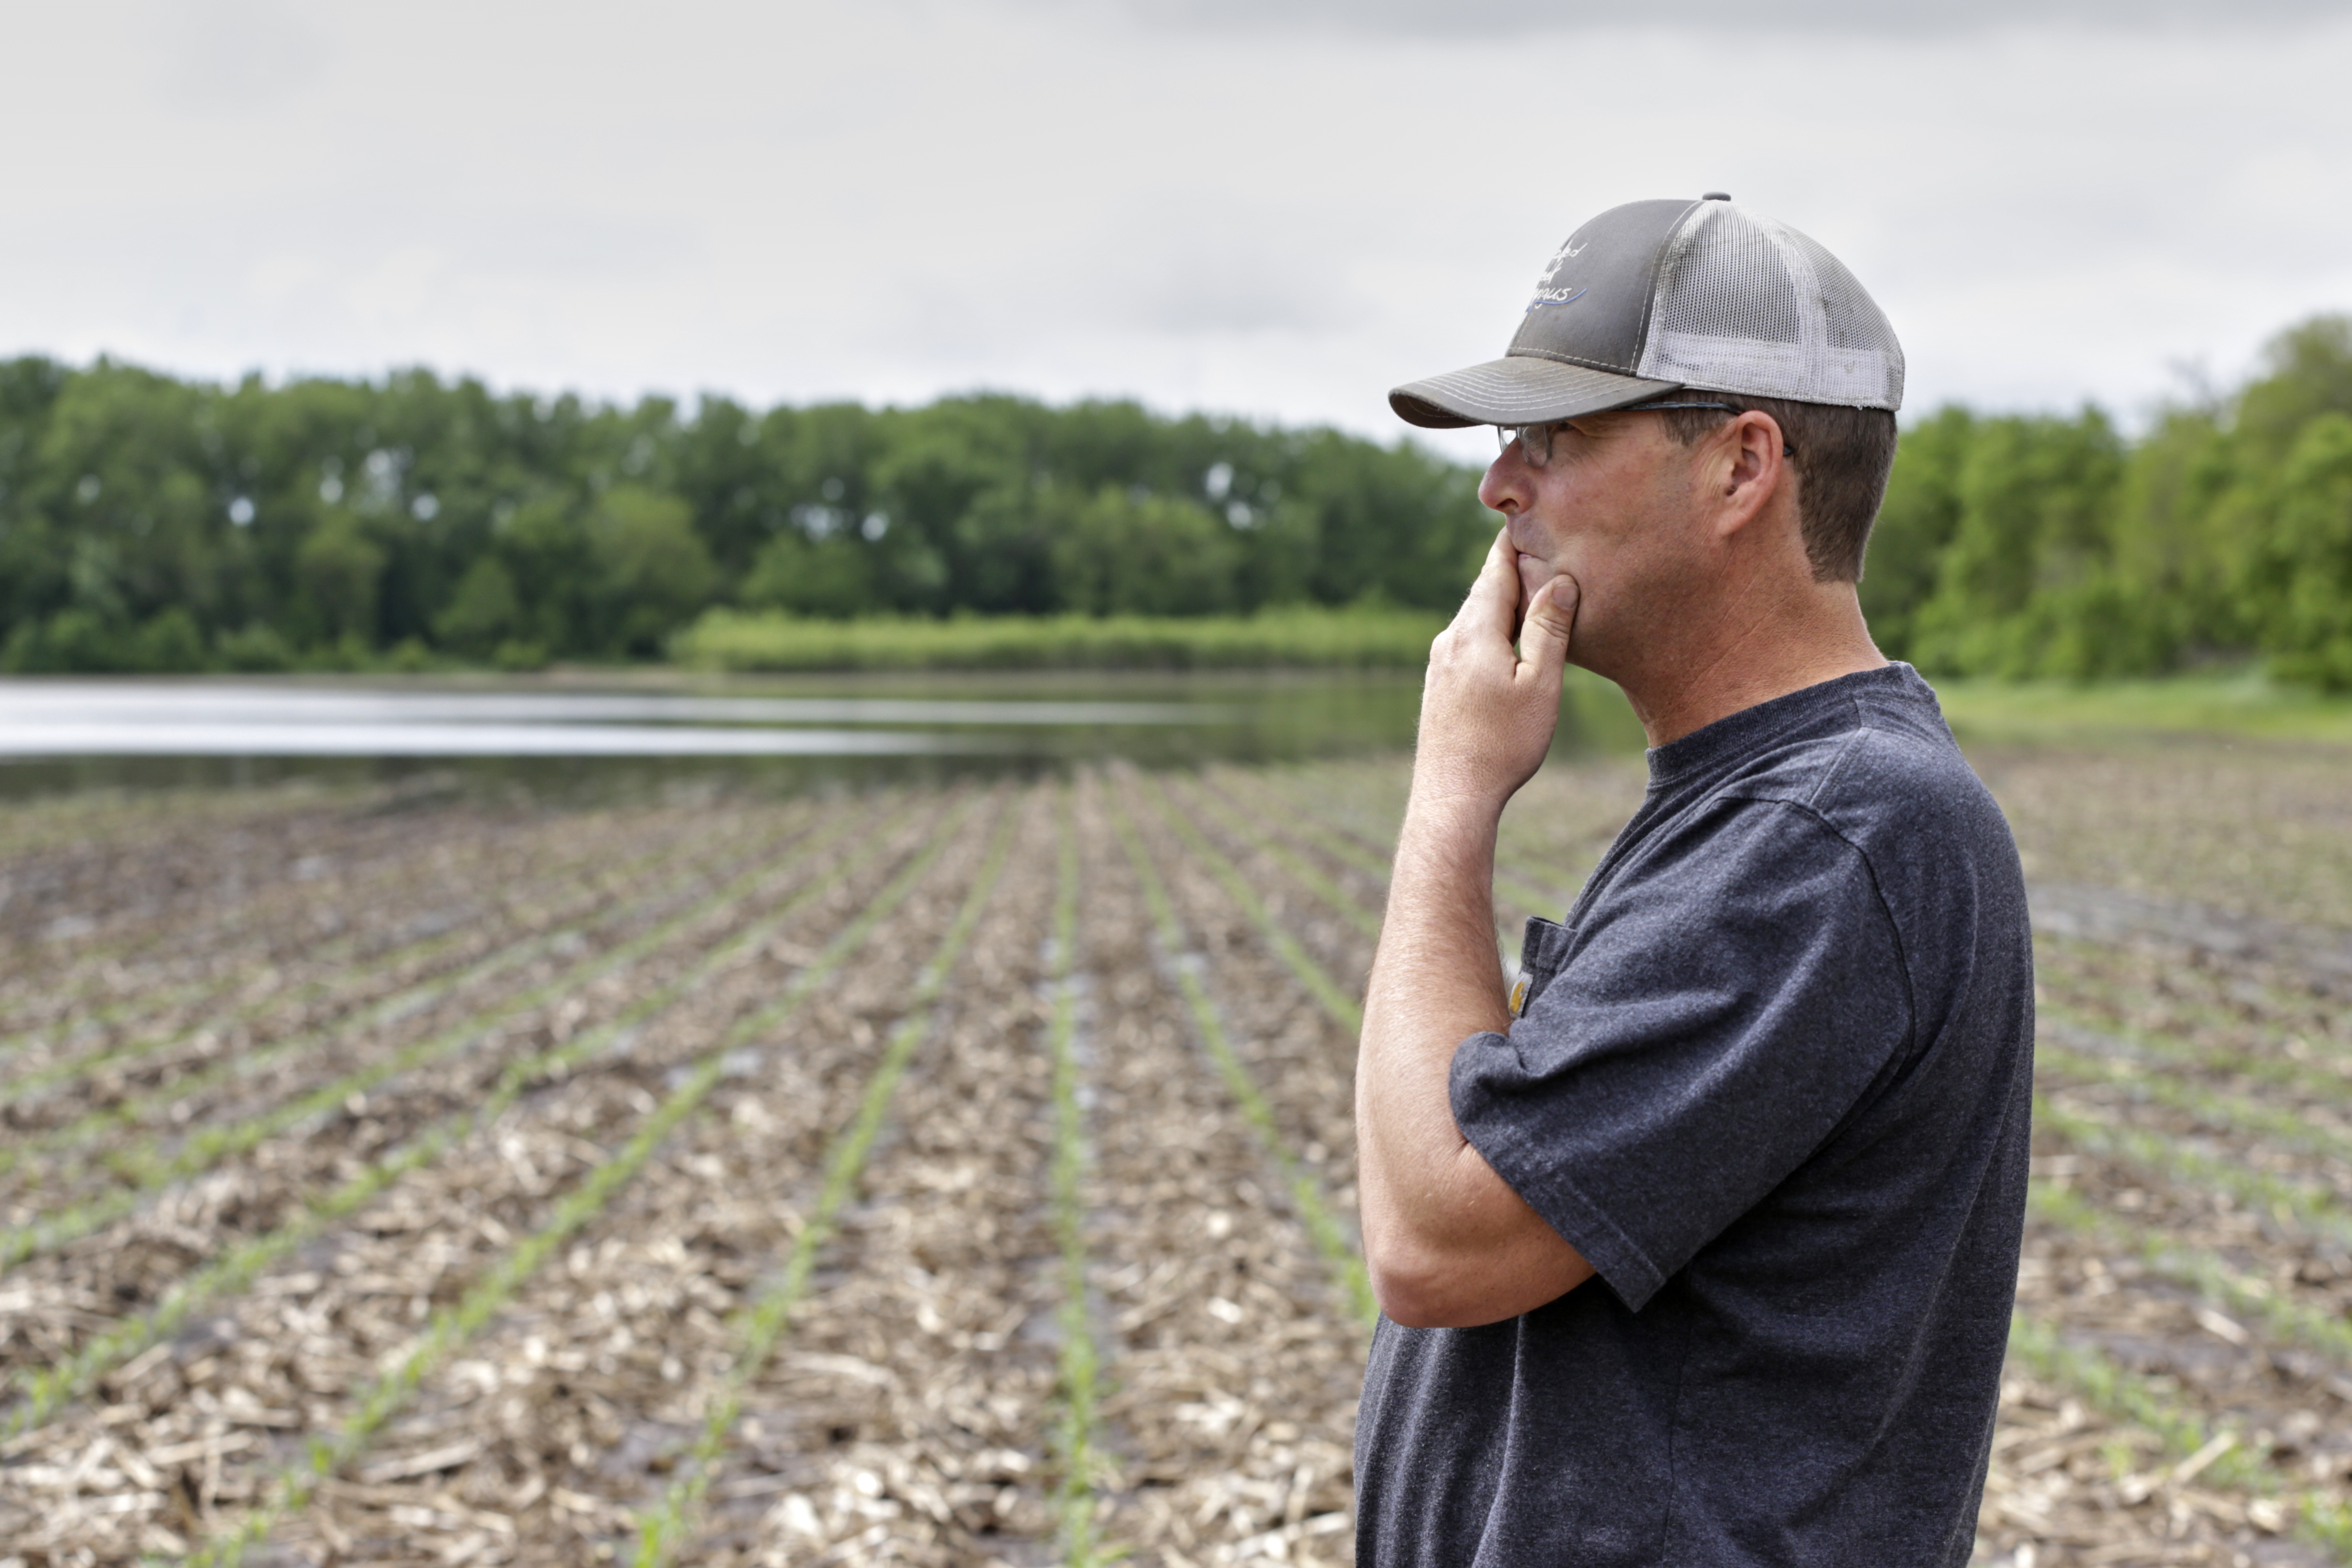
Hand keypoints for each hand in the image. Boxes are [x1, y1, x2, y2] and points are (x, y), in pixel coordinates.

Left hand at [1412, 527, 1579, 814]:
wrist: (1452, 794)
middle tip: (1536, 539)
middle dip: (1511, 567)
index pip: (1495, 571)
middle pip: (1484, 590)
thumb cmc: (1503, 744)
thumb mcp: (1540, 685)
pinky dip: (1490, 627)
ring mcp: (1439, 662)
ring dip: (1502, 600)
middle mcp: (1449, 639)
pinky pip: (1467, 640)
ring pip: (1474, 616)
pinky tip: (1507, 639)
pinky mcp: (1438, 684)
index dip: (1514, 542)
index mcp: (1475, 632)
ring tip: (1530, 585)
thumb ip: (1549, 629)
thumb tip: (1559, 580)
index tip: (1528, 513)